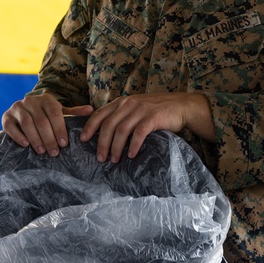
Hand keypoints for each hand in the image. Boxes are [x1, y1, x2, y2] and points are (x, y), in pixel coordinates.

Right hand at [2, 92, 93, 155]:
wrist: (22, 112)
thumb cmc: (45, 114)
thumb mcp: (59, 112)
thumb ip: (73, 112)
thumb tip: (91, 110)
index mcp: (46, 98)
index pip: (54, 113)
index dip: (59, 129)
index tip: (64, 144)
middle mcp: (31, 100)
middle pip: (41, 120)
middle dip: (49, 138)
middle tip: (54, 153)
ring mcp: (17, 107)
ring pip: (27, 123)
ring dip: (35, 138)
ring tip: (42, 151)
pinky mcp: (6, 116)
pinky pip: (10, 126)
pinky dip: (18, 135)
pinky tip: (25, 144)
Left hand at [81, 92, 214, 162]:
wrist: (180, 106)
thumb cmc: (155, 111)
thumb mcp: (134, 108)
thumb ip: (121, 116)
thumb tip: (104, 134)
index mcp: (121, 102)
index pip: (99, 114)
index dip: (89, 127)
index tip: (83, 140)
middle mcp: (128, 104)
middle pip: (108, 125)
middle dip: (102, 143)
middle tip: (100, 158)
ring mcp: (140, 110)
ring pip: (122, 130)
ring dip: (116, 147)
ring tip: (114, 160)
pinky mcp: (153, 117)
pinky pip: (139, 133)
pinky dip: (133, 145)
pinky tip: (131, 155)